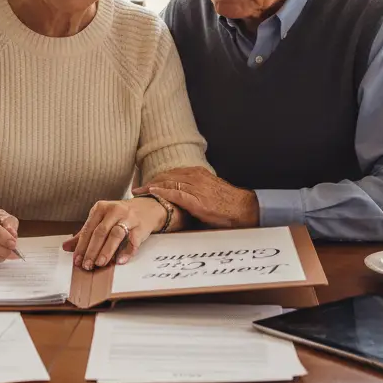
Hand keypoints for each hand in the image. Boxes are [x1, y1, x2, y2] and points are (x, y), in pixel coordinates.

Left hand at [63, 198, 165, 269]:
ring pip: (115, 234)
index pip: (88, 229)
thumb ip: (84, 234)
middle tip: (87, 265)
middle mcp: (114, 210)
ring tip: (100, 263)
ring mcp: (129, 218)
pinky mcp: (141, 227)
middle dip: (92, 250)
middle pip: (100, 232)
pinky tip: (120, 261)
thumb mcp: (101, 220)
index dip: (81, 245)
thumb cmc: (120, 216)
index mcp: (101, 208)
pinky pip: (133, 240)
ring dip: (106, 250)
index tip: (76, 260)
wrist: (147, 208)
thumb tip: (66, 247)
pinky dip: (127, 251)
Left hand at [135, 167, 259, 228]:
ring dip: (151, 187)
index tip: (145, 183)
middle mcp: (195, 177)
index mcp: (198, 173)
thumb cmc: (227, 203)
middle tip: (137, 189)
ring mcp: (195, 188)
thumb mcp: (209, 191)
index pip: (172, 173)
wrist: (244, 209)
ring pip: (167, 183)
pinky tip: (152, 193)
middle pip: (166, 177)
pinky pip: (175, 193)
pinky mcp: (196, 200)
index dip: (157, 178)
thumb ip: (194, 190)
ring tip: (139, 192)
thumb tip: (180, 197)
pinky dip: (162, 192)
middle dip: (150, 182)